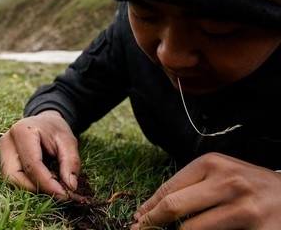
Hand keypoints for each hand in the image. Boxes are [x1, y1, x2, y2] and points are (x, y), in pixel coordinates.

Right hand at [0, 110, 80, 199]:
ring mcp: (2, 151)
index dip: (47, 183)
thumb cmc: (56, 130)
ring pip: (11, 180)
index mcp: (22, 131)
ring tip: (51, 183)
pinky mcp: (3, 159)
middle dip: (36, 188)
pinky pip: (13, 178)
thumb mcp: (69, 142)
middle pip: (14, 176)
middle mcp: (7, 141)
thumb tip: (70, 186)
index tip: (64, 194)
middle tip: (57, 191)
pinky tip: (42, 179)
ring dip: (32, 187)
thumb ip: (71, 162)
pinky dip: (28, 184)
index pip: (31, 165)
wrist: (45, 121)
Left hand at [131, 152, 280, 228]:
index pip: (168, 188)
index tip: (137, 219)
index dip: (148, 207)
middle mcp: (228, 182)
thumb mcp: (220, 175)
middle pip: (174, 207)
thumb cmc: (249, 186)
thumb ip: (190, 187)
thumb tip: (151, 209)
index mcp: (212, 164)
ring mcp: (245, 208)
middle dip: (153, 223)